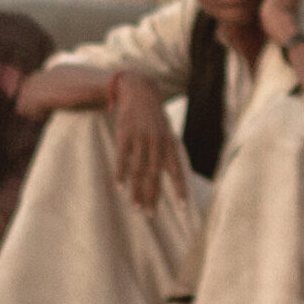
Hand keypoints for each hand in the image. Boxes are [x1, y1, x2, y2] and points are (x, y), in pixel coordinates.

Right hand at [109, 69, 186, 211]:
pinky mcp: (125, 135)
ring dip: (136, 190)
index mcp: (168, 143)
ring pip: (138, 170)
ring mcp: (140, 138)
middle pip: (154, 175)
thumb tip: (172, 173)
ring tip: (135, 206)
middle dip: (152, 196)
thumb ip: (167, 151)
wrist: (139, 90)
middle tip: (150, 214)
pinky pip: (123, 158)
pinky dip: (121, 173)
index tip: (183, 208)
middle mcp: (156, 142)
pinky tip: (120, 186)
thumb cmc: (153, 115)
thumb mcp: (165, 130)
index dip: (180, 189)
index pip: (176, 170)